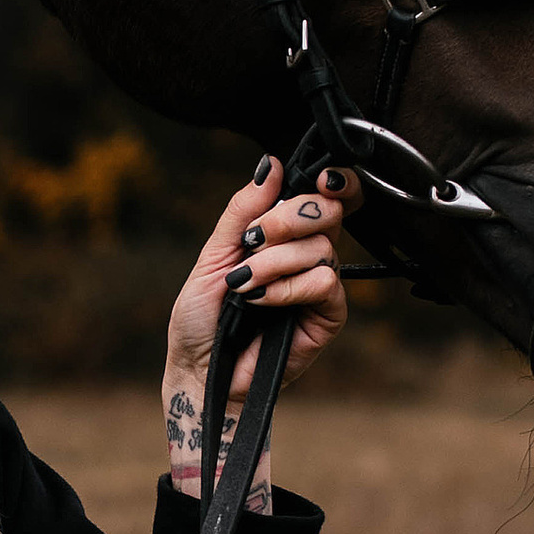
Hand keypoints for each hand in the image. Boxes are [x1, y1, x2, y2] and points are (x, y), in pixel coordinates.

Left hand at [161, 158, 351, 508]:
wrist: (199, 369)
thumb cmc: (201, 317)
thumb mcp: (213, 254)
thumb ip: (243, 210)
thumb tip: (270, 164)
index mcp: (284, 235)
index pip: (325, 197)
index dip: (334, 182)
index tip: (321, 177)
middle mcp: (306, 255)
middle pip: (330, 212)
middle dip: (290, 217)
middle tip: (255, 238)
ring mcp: (319, 286)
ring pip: (321, 248)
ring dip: (275, 261)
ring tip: (244, 283)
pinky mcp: (327, 317)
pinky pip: (324, 283)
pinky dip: (288, 287)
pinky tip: (260, 302)